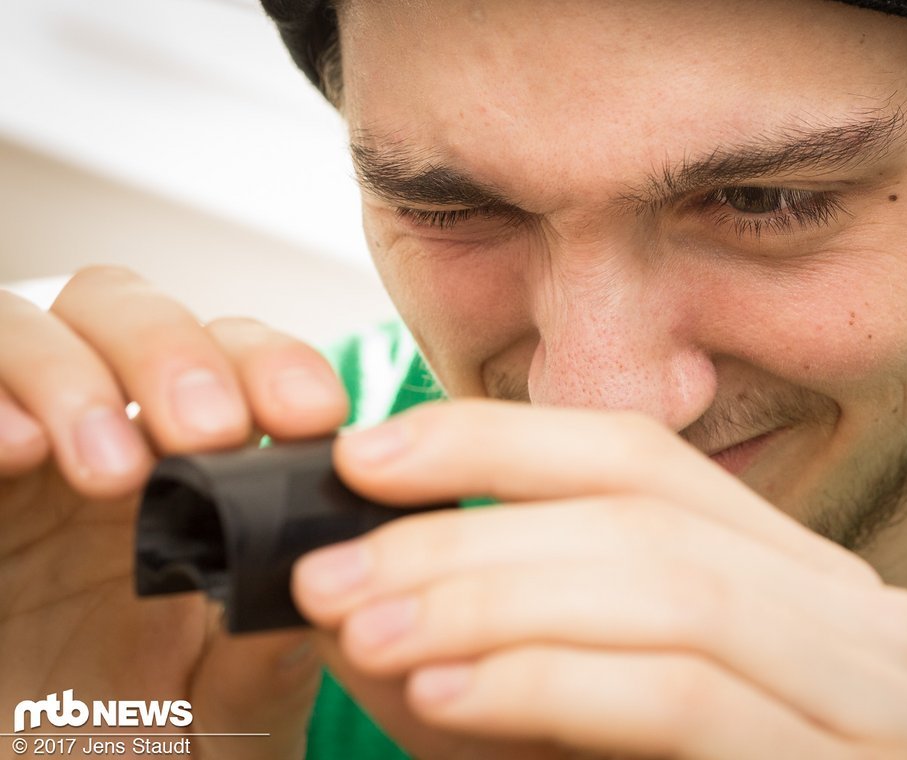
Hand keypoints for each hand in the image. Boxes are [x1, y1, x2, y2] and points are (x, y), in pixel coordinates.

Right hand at [0, 267, 347, 758]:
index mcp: (190, 474)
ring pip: (30, 326)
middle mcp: (101, 441)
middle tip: (207, 431)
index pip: (235, 358)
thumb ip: (272, 652)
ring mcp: (17, 458)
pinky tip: (16, 450)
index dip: (274, 363)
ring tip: (111, 469)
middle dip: (174, 352)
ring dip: (75, 373)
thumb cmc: (136, 745)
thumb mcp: (226, 712)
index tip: (310, 414)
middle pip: (129, 312)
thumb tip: (317, 571)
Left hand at [295, 400, 906, 758]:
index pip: (640, 459)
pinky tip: (440, 692)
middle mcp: (871, 620)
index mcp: (800, 579)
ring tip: (367, 631)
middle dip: (469, 536)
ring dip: (491, 601)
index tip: (364, 457)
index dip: (494, 442)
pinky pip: (680, 693)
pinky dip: (546, 682)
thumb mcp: (539, 717)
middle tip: (333, 573)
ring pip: (669, 588)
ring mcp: (890, 700)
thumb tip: (354, 552)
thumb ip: (468, 631)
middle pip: (646, 515)